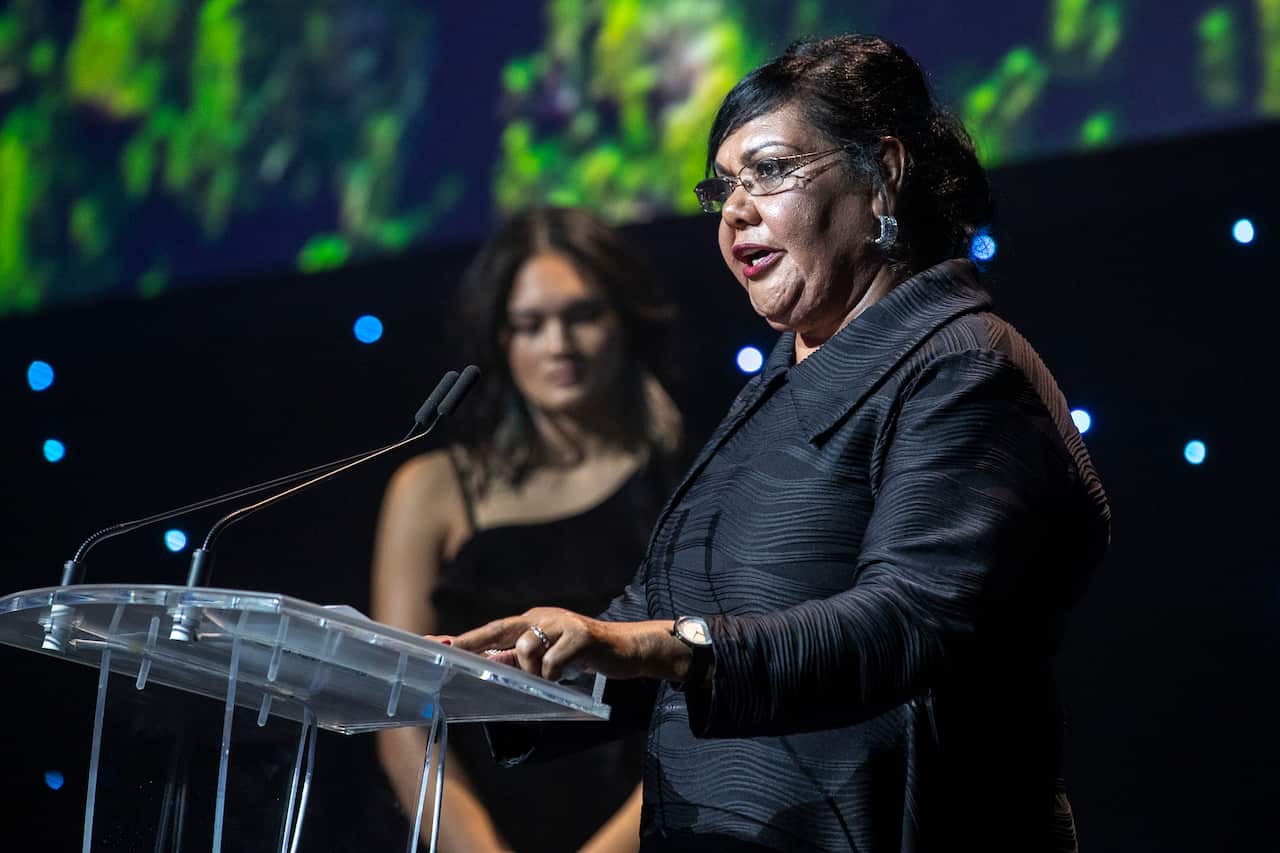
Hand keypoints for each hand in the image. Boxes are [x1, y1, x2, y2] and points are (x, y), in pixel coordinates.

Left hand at [453, 608, 688, 682]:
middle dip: (476, 641)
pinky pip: (553, 662)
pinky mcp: (580, 634)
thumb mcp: (550, 656)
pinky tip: (569, 673)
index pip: (495, 629)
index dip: (469, 637)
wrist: (627, 648)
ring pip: (527, 649)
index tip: (441, 644)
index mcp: (534, 621)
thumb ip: (521, 659)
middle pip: (503, 629)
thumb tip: (490, 664)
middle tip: (454, 649)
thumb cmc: (584, 654)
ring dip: (534, 671)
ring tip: (554, 675)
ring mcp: (562, 623)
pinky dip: (556, 674)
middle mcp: (544, 617)